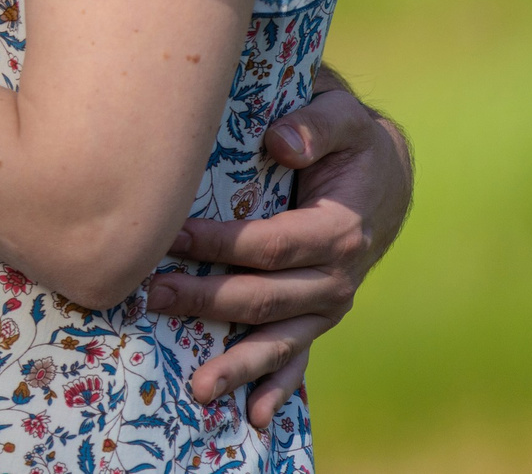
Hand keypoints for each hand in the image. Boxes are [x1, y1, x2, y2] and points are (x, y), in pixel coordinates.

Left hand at [142, 76, 413, 428]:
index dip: (218, 244)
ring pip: (277, 339)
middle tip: (149, 299)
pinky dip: (277, 386)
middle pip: (261, 296)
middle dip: (204, 301)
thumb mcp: (342, 115)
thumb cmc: (349, 139)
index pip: (268, 245)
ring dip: (235, 363)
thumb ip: (315, 123)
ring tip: (197, 387)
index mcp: (339, 231)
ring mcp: (327, 304)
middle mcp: (337, 278)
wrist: (383, 173)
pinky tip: (255, 416)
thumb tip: (280, 141)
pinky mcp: (318, 315)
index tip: (169, 238)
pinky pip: (297, 356)